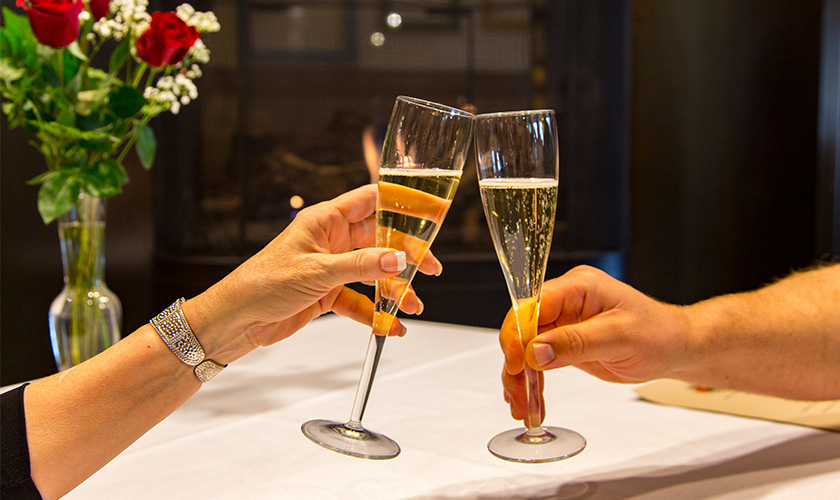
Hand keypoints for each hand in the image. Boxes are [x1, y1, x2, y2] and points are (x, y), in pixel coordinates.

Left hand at [186, 185, 441, 362]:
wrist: (236, 321)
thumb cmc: (262, 284)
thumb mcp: (317, 272)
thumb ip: (361, 266)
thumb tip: (399, 259)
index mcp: (326, 220)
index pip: (372, 200)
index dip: (402, 202)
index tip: (430, 210)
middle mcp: (331, 239)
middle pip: (380, 238)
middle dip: (407, 254)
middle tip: (430, 268)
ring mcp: (331, 266)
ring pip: (374, 272)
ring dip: (394, 288)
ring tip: (412, 304)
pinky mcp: (328, 292)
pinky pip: (361, 300)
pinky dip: (376, 313)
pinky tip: (391, 325)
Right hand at [501, 265, 688, 419]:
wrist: (674, 346)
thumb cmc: (658, 334)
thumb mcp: (619, 337)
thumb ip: (576, 342)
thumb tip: (535, 351)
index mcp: (577, 287)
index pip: (532, 306)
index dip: (518, 335)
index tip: (517, 365)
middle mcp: (565, 300)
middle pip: (522, 329)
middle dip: (515, 364)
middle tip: (518, 395)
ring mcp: (562, 321)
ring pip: (525, 348)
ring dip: (519, 377)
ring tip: (522, 406)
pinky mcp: (563, 341)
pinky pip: (537, 359)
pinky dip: (531, 381)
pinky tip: (530, 400)